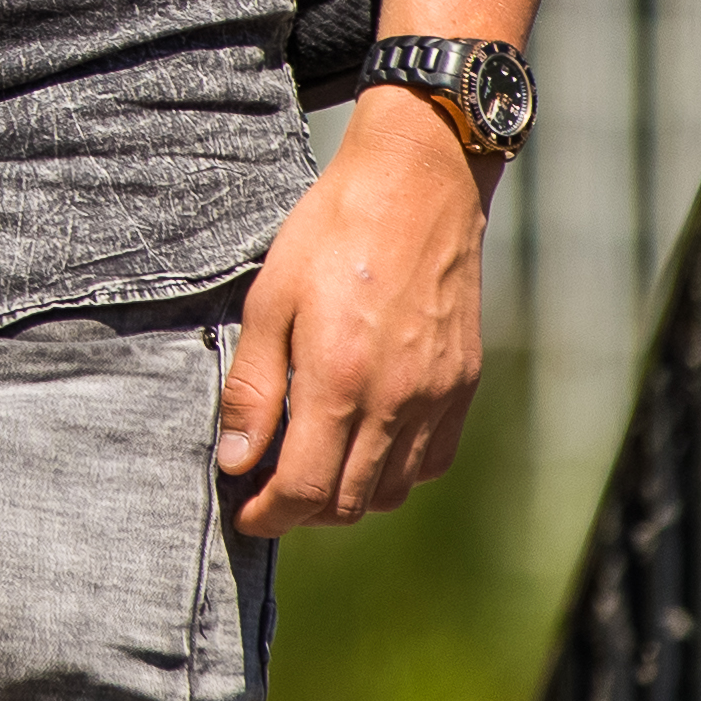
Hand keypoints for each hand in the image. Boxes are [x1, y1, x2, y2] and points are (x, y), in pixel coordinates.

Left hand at [219, 92, 499, 535]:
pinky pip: (432, 460)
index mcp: (340, 381)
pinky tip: (365, 444)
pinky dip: (395, 472)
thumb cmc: (333, 231)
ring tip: (312, 469)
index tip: (244, 513)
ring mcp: (437, 396)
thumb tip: (237, 460)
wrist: (418, 184)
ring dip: (348, 497)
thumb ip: (254, 387)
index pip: (305, 490)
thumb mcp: (270, 298)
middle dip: (302, 513)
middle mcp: (396, 400)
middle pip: (350, 503)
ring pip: (394, 490)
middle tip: (268, 492)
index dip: (269, 515)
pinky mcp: (462, 384)